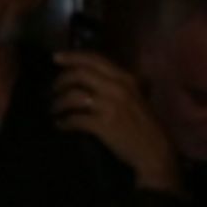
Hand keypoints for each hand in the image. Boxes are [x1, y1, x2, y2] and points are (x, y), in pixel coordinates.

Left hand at [52, 51, 183, 190]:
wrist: (154, 150)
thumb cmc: (143, 124)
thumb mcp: (136, 96)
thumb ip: (118, 84)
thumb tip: (93, 75)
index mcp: (125, 78)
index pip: (95, 59)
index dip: (72, 56)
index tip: (55, 57)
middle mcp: (118, 87)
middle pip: (80, 74)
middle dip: (61, 80)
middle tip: (52, 89)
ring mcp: (110, 106)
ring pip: (74, 96)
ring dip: (58, 103)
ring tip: (54, 110)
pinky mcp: (103, 124)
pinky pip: (75, 119)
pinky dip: (64, 122)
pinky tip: (60, 125)